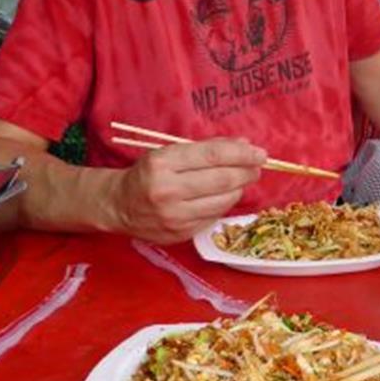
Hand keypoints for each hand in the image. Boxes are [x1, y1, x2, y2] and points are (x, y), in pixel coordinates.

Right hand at [111, 137, 265, 243]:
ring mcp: (174, 216)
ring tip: (242, 180)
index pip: (212, 156)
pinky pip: (214, 216)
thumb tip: (245, 146)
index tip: (260, 153)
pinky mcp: (180, 234)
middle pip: (222, 180)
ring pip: (223, 201)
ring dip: (239, 188)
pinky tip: (223, 196)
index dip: (241, 154)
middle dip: (247, 172)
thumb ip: (207, 149)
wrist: (119, 206)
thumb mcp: (170, 152)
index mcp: (162, 163)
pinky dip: (224, 204)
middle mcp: (167, 191)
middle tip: (258, 166)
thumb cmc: (148, 173)